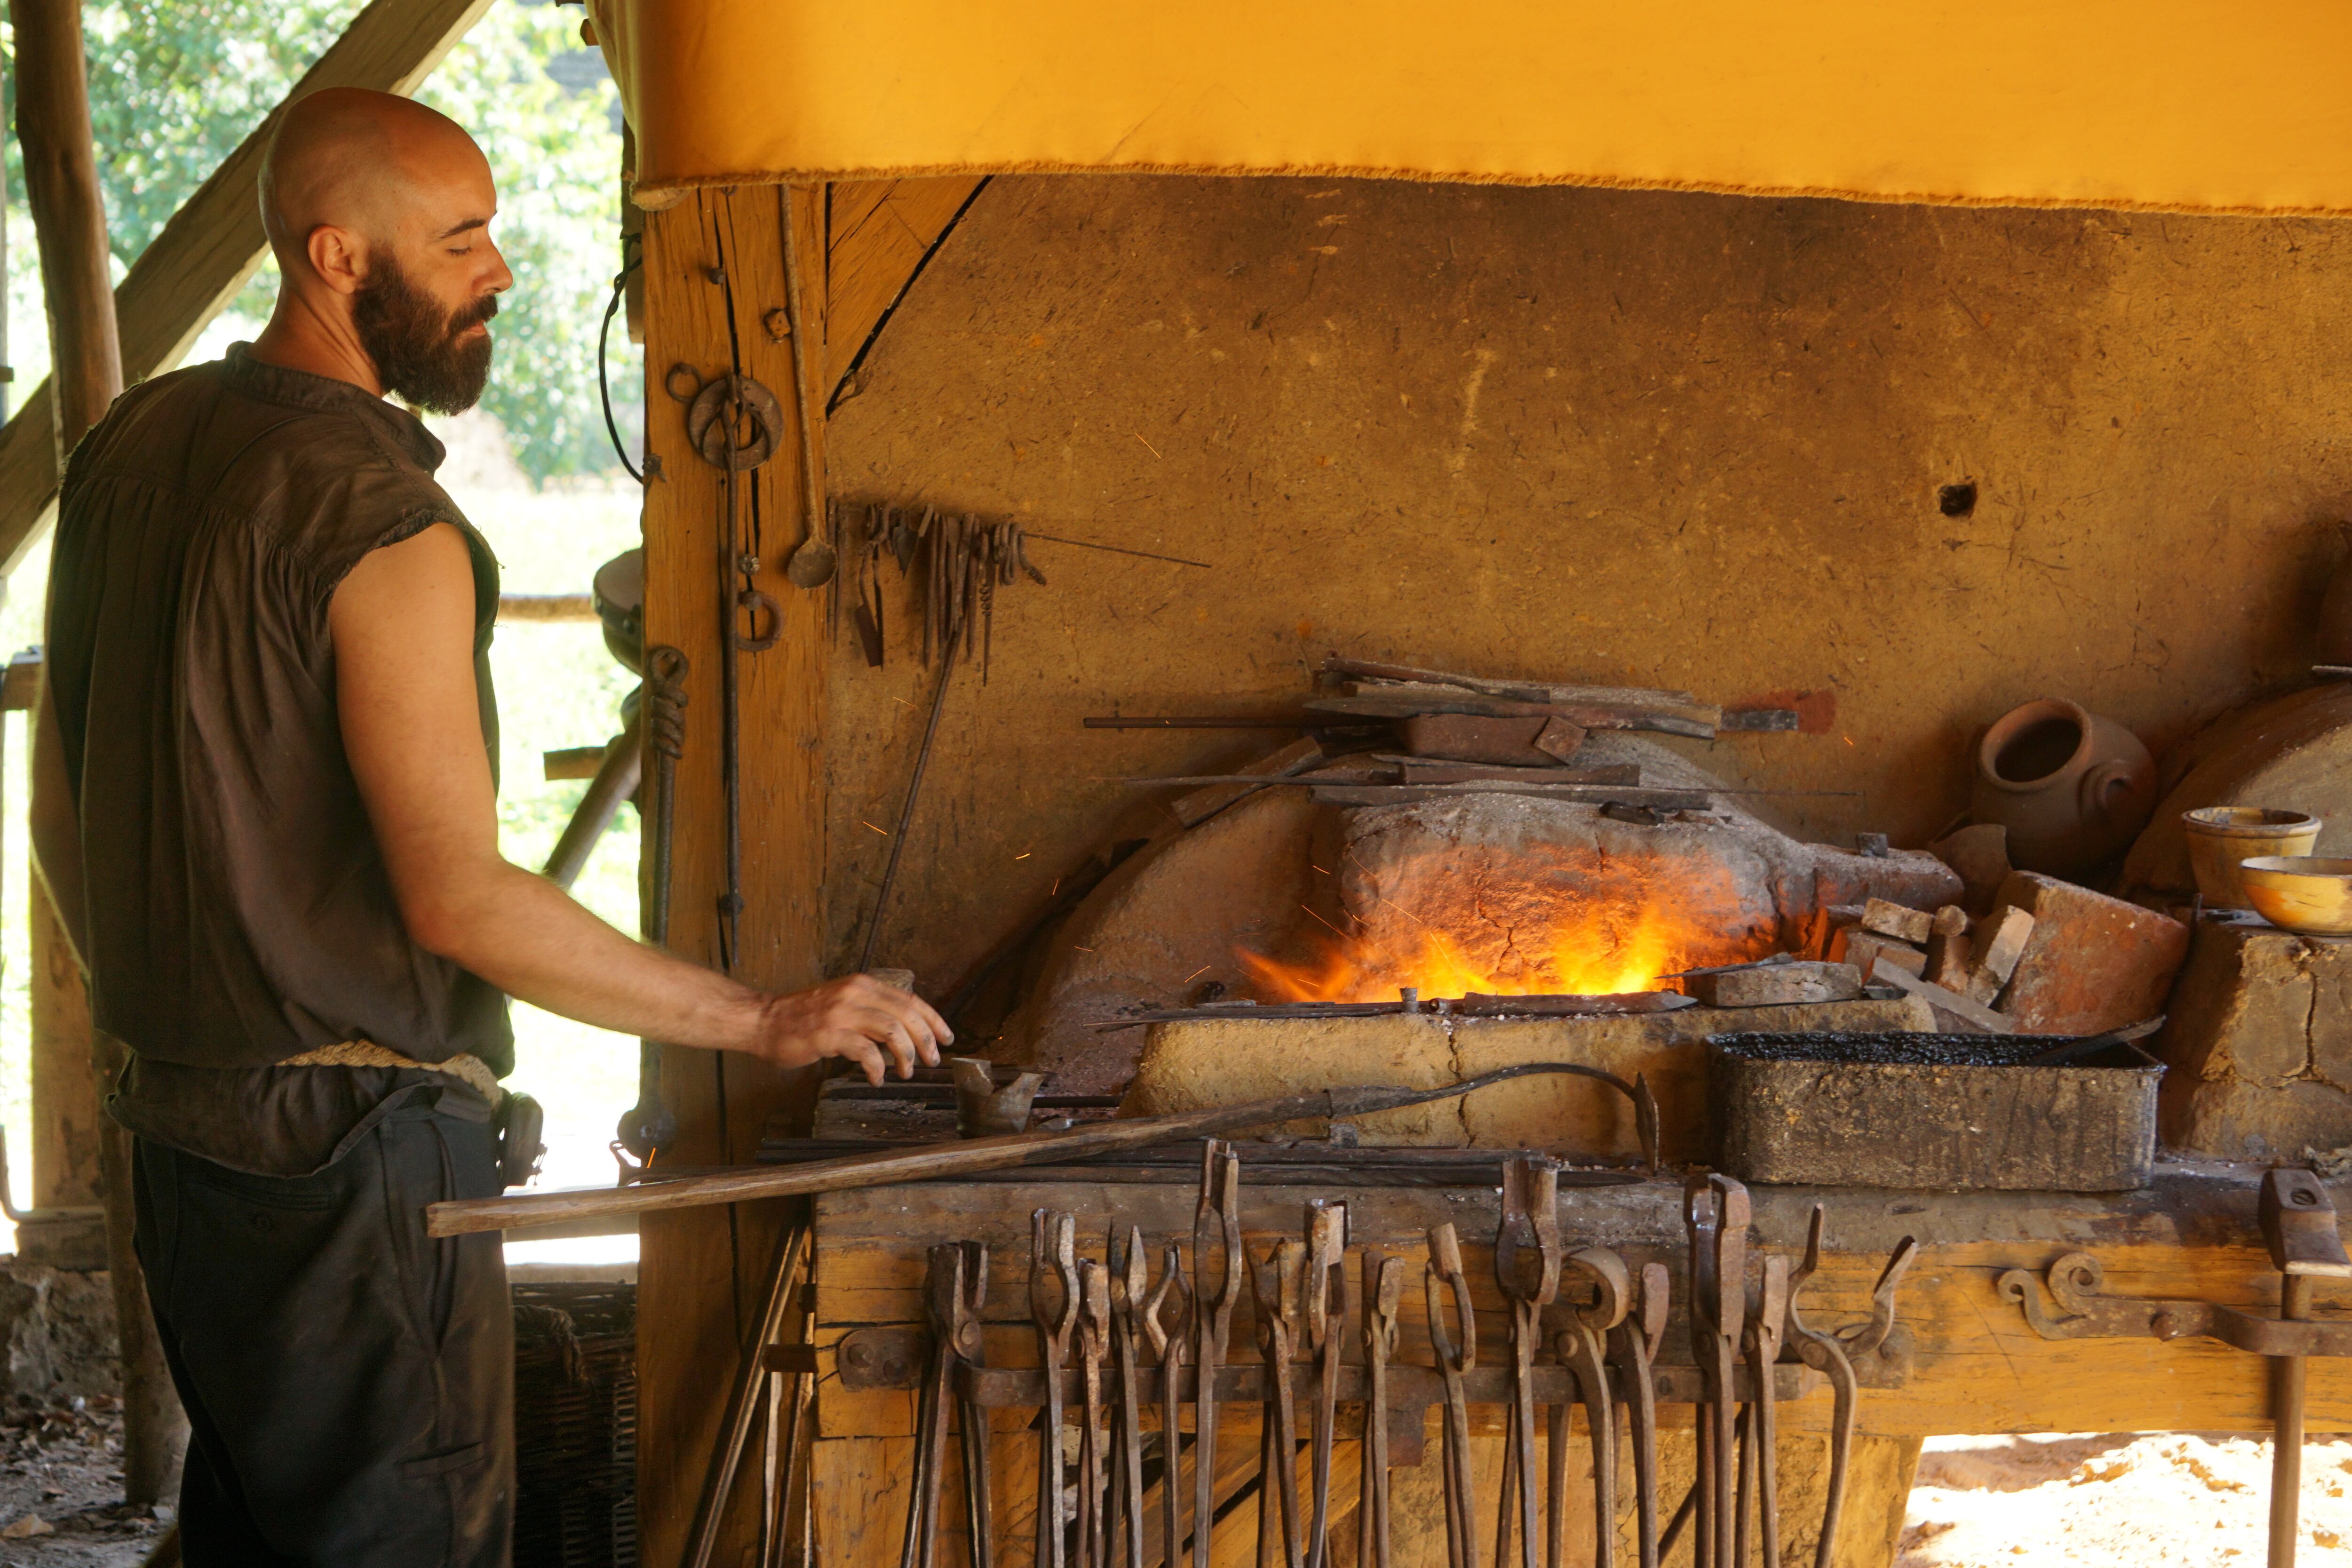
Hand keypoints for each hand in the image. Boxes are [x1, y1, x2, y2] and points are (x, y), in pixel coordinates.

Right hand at [750, 974, 953, 1082]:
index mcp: (862, 985)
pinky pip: (865, 1052)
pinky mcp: (828, 1034)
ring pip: (891, 1031)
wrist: (764, 1020)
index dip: (932, 1019)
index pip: (910, 999)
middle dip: (926, 1040)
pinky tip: (877, 1077)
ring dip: (905, 1055)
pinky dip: (877, 1067)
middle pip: (906, 1015)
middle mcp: (855, 994)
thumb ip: (871, 1011)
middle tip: (932, 1061)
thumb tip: (904, 1031)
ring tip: (906, 1072)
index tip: (946, 1037)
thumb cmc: (803, 1017)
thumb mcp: (843, 1003)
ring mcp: (841, 1013)